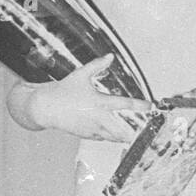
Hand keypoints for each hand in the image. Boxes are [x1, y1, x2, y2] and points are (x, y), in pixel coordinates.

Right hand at [29, 55, 151, 140]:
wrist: (45, 108)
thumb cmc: (63, 91)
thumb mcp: (80, 75)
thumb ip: (97, 65)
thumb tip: (110, 56)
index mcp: (99, 102)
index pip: (125, 104)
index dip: (140, 105)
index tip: (150, 106)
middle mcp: (98, 118)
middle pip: (123, 129)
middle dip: (135, 130)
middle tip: (145, 128)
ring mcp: (93, 129)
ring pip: (115, 137)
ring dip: (124, 135)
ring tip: (133, 134)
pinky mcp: (87, 136)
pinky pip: (104, 139)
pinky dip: (111, 137)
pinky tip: (114, 133)